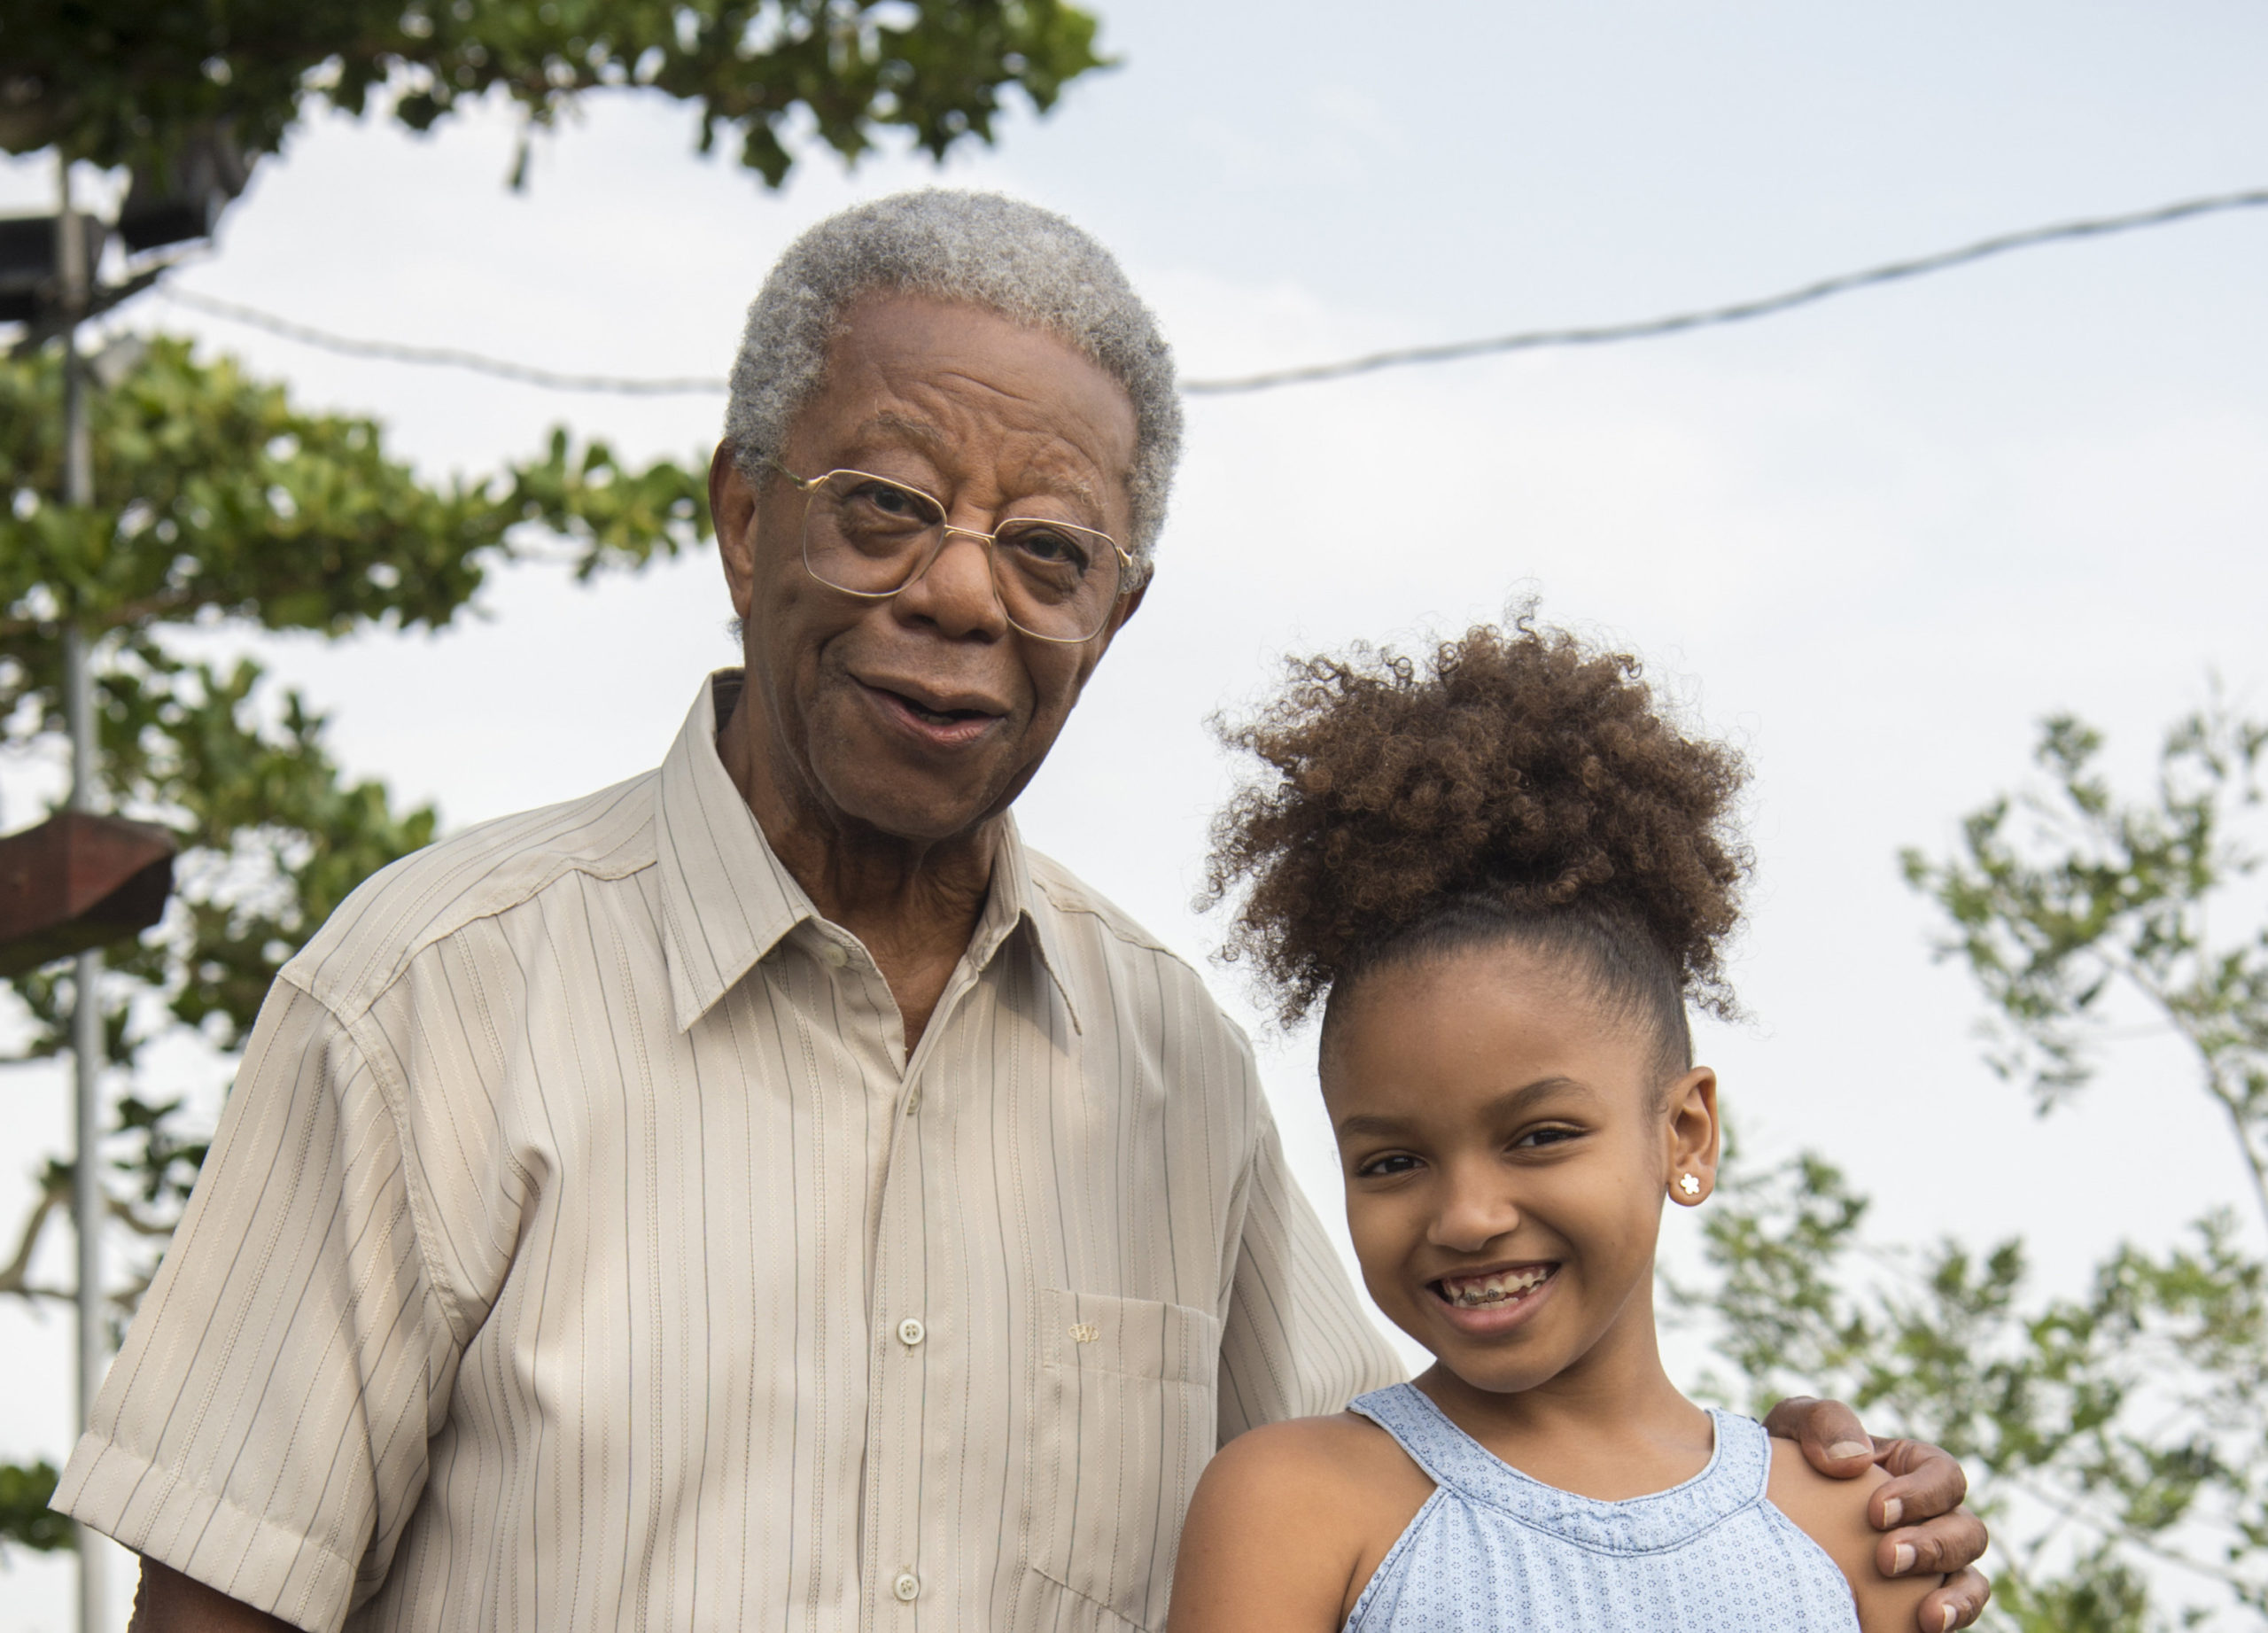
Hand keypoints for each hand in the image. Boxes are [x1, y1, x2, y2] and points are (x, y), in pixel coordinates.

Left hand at [1763, 1397, 1990, 1632]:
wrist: (1759, 1517)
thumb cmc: (1784, 1461)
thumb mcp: (1793, 1427)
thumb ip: (1823, 1423)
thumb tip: (1854, 1460)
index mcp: (1911, 1469)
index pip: (1944, 1477)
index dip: (1923, 1495)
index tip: (1876, 1513)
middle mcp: (1931, 1518)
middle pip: (1966, 1532)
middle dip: (1934, 1547)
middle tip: (1887, 1559)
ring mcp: (1929, 1564)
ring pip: (1970, 1579)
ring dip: (1957, 1597)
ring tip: (1927, 1615)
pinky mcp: (1916, 1602)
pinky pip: (1954, 1613)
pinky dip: (1951, 1619)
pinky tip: (1924, 1627)